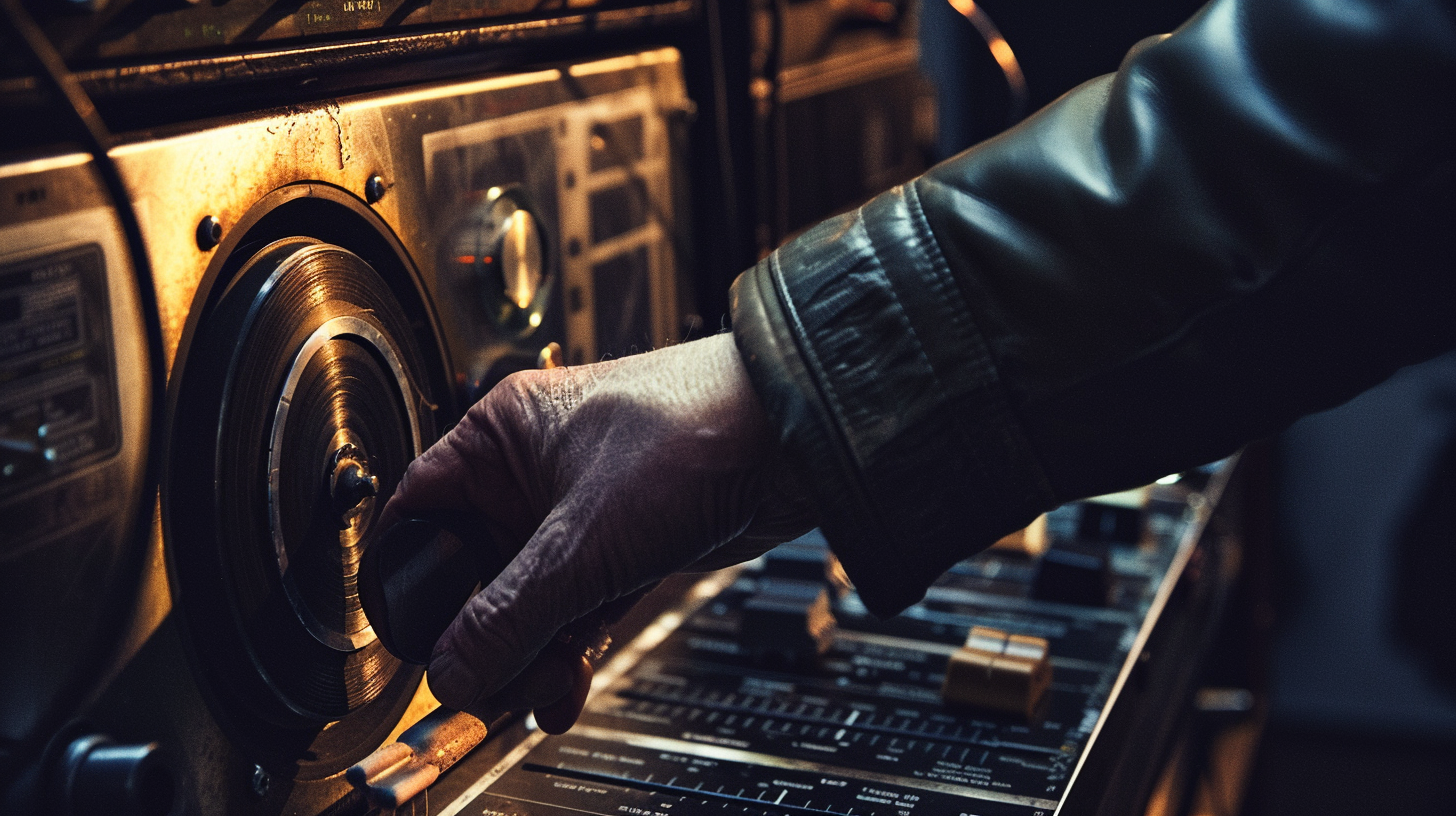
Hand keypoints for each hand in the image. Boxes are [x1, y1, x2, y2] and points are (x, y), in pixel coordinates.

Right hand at [380, 333, 816, 730]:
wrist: (798, 439)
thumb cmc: (697, 428)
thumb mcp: (585, 537)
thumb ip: (513, 612)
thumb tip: (455, 668)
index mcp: (501, 438)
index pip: (421, 513)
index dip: (411, 581)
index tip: (417, 641)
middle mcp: (534, 471)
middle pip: (477, 569)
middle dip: (484, 633)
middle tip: (489, 681)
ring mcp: (583, 510)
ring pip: (530, 596)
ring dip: (530, 650)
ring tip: (539, 689)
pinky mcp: (627, 544)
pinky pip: (579, 606)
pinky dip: (570, 646)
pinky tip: (564, 685)